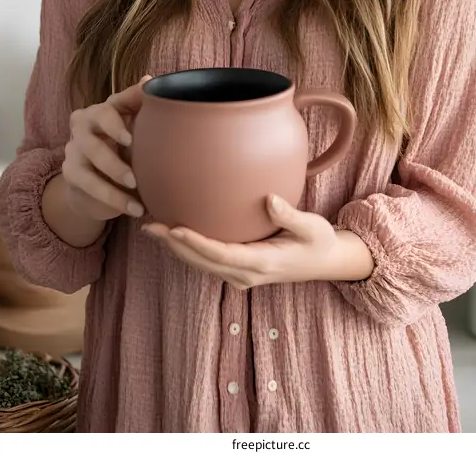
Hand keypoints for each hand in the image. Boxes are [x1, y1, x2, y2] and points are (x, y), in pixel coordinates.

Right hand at [61, 75, 151, 221]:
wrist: (98, 182)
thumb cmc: (124, 147)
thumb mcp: (136, 128)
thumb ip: (142, 106)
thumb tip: (149, 80)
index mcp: (104, 109)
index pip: (111, 105)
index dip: (118, 119)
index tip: (131, 137)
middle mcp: (84, 124)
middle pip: (93, 136)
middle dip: (113, 158)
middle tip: (134, 176)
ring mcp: (74, 148)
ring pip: (89, 162)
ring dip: (113, 182)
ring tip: (136, 198)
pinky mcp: (71, 173)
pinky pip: (89, 186)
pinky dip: (113, 199)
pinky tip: (134, 209)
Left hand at [143, 195, 373, 287]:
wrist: (326, 262)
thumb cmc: (320, 241)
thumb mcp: (313, 227)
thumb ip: (290, 215)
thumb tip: (270, 199)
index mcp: (263, 262)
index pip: (220, 254)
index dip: (195, 243)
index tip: (174, 228)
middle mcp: (247, 274)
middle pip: (202, 262)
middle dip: (174, 245)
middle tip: (149, 225)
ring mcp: (242, 275)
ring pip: (201, 264)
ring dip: (176, 248)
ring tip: (152, 228)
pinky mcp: (239, 270)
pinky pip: (208, 262)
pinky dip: (189, 249)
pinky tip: (175, 234)